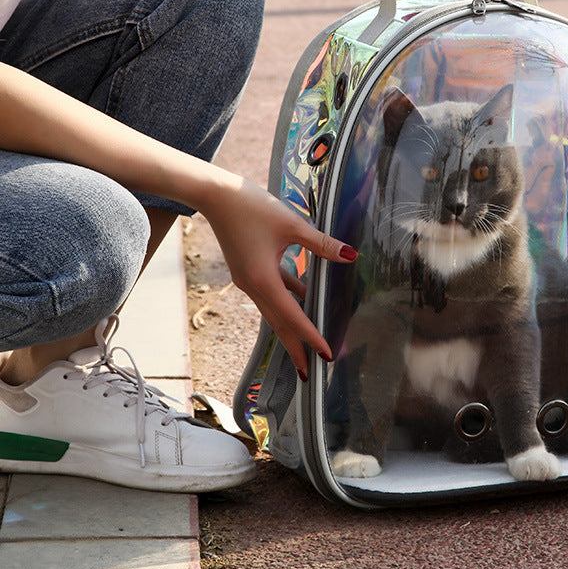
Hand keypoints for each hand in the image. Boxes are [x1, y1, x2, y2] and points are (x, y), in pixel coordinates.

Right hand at [201, 177, 356, 378]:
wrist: (215, 194)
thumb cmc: (252, 207)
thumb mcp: (292, 224)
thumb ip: (322, 243)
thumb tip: (350, 256)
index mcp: (263, 280)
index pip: (292, 316)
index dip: (311, 336)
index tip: (326, 355)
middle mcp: (253, 287)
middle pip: (279, 324)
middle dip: (296, 348)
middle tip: (310, 373)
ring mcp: (248, 280)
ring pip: (275, 310)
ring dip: (291, 328)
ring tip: (308, 344)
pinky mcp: (248, 270)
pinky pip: (271, 293)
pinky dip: (287, 300)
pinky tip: (305, 298)